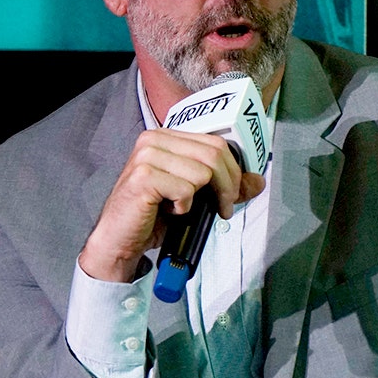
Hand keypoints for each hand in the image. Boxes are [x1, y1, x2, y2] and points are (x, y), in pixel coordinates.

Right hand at [80, 128, 265, 281]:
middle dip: (227, 186)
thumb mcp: (195, 198)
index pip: (215, 143)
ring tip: (187, 211)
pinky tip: (170, 211)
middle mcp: (154, 140)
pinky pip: (185, 188)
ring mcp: (146, 156)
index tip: (232, 196)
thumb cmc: (152, 217)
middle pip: (214, 154)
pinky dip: (184, 206)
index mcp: (166, 137)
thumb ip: (224, 186)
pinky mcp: (143, 176)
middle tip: (223, 209)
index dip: (233, 170)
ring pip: (202, 171)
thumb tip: (258, 181)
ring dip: (203, 198)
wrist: (119, 240)